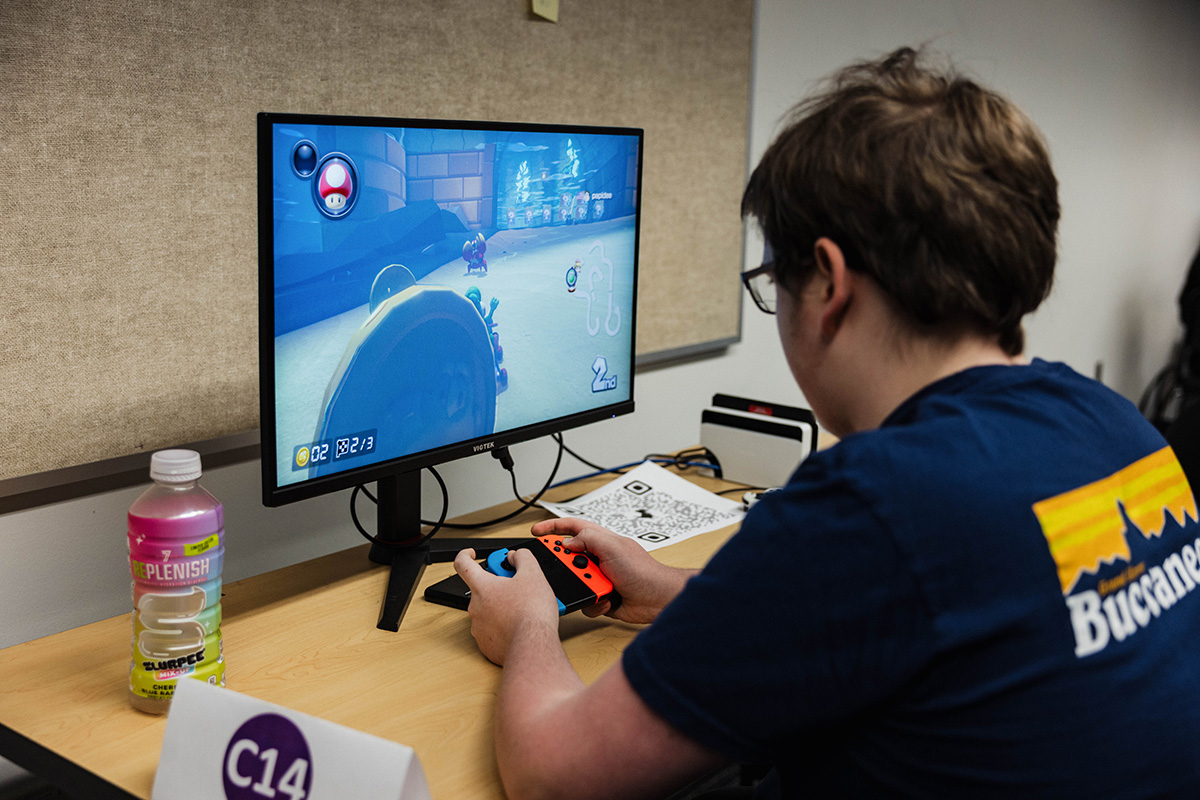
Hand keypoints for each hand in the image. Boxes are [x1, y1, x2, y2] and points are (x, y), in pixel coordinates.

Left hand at [454, 547, 559, 665]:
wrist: (532, 646)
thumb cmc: (531, 613)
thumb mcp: (533, 573)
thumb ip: (522, 557)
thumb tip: (515, 556)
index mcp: (482, 588)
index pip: (463, 565)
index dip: (465, 555)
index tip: (471, 554)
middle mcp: (475, 608)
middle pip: (482, 589)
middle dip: (498, 584)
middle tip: (518, 585)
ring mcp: (479, 628)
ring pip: (488, 610)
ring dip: (502, 606)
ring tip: (524, 608)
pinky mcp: (487, 646)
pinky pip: (492, 631)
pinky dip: (504, 626)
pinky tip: (520, 625)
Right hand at [530, 519, 696, 624]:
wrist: (657, 599)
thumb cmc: (643, 571)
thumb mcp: (612, 547)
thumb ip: (587, 538)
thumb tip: (566, 542)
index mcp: (600, 540)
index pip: (571, 528)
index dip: (552, 527)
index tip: (535, 531)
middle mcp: (597, 558)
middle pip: (567, 558)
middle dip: (566, 567)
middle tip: (569, 571)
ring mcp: (598, 577)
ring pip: (574, 582)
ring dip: (585, 587)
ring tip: (599, 587)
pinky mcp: (600, 596)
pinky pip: (584, 601)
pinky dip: (595, 603)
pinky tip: (608, 600)